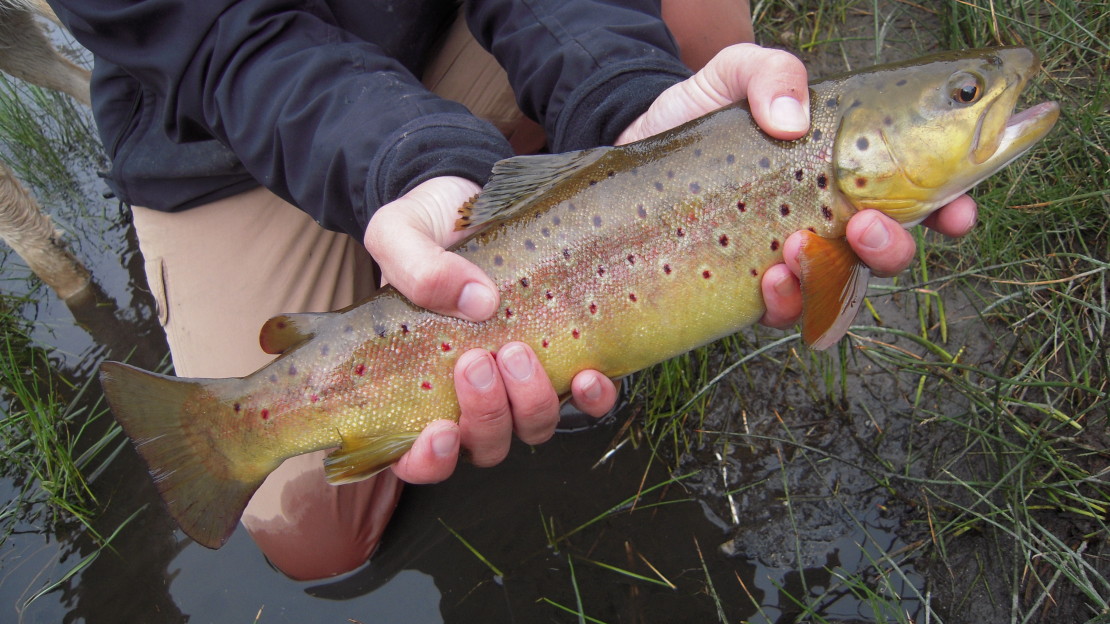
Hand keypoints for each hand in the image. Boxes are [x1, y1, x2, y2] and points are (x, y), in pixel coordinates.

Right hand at [364, 177, 617, 483]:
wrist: (468, 199)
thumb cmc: (423, 227)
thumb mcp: (397, 233)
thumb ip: (415, 267)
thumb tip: (475, 301)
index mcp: (416, 385)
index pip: (416, 457)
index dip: (428, 461)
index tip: (439, 430)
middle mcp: (470, 397)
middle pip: (484, 446)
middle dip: (485, 414)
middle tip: (479, 360)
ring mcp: (519, 383)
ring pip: (532, 428)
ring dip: (530, 402)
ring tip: (519, 350)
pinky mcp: (561, 358)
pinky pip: (585, 401)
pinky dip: (591, 398)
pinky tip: (589, 373)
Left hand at [616, 44, 977, 329]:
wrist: (633, 145)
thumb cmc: (698, 109)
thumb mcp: (733, 72)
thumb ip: (771, 71)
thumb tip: (793, 118)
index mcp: (845, 169)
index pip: (918, 194)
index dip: (951, 208)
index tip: (957, 211)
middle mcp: (826, 218)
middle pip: (887, 253)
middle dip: (891, 249)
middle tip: (863, 226)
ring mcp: (787, 256)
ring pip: (839, 290)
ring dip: (832, 280)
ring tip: (797, 248)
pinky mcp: (745, 285)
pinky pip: (784, 313)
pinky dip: (787, 304)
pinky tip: (769, 280)